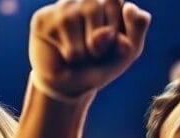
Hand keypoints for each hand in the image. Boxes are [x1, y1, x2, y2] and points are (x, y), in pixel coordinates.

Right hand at [30, 0, 150, 97]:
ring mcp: (62, 6)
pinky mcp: (43, 19)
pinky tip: (65, 54)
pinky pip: (60, 31)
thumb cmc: (100, 65)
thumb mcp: (126, 52)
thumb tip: (129, 7)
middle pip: (94, 5)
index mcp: (108, 1)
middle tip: (95, 53)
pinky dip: (69, 52)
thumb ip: (137, 30)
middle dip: (99, 39)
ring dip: (82, 50)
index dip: (116, 28)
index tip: (114, 43)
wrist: (72, 87)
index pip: (115, 0)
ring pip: (73, 18)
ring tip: (80, 56)